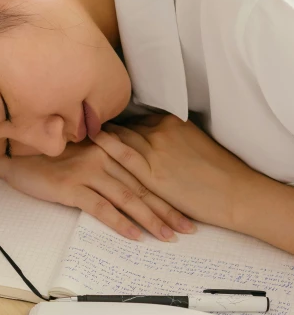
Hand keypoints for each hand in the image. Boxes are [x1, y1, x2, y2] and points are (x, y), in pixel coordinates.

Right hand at [0, 139, 195, 241]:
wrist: (15, 157)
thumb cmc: (50, 159)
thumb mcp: (83, 157)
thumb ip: (107, 165)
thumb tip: (132, 187)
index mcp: (109, 148)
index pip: (144, 174)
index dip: (166, 193)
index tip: (186, 209)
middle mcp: (102, 157)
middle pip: (141, 187)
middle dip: (167, 210)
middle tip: (188, 229)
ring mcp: (87, 171)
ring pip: (127, 198)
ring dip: (150, 219)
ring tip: (167, 236)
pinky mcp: (71, 187)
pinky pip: (101, 207)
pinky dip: (120, 223)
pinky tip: (134, 236)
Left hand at [94, 114, 262, 231]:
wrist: (235, 193)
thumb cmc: (219, 175)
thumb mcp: (194, 147)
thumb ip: (172, 142)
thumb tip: (155, 147)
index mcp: (173, 123)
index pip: (138, 121)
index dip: (120, 126)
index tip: (104, 125)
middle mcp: (162, 131)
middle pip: (126, 127)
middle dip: (106, 128)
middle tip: (83, 125)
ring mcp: (157, 149)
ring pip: (121, 137)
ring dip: (100, 136)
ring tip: (80, 133)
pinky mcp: (153, 171)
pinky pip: (123, 153)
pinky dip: (106, 145)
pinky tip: (91, 141)